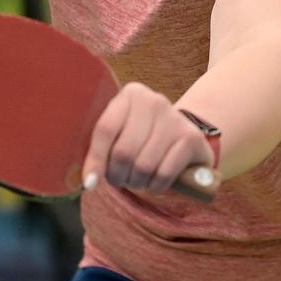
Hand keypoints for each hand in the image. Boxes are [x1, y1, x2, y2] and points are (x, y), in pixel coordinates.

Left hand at [83, 83, 215, 195]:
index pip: (106, 129)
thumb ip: (101, 152)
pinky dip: (155, 186)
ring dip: (137, 182)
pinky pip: (164, 173)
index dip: (95, 159)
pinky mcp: (191, 138)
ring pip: (144, 165)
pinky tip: (154, 181)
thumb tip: (89, 182)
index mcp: (131, 94)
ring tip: (137, 180)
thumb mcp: (119, 135)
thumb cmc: (141, 138)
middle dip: (118, 175)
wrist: (184, 138)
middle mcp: (155, 101)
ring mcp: (175, 119)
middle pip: (124, 151)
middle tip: (120, 179)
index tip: (90, 183)